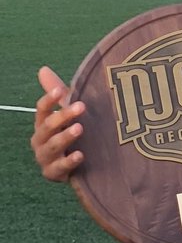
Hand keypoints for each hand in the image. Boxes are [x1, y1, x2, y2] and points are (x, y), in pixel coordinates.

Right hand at [31, 66, 84, 181]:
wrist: (81, 168)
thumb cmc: (73, 137)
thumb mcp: (68, 115)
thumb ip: (59, 95)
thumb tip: (42, 69)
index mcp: (43, 124)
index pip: (41, 109)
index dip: (49, 99)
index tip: (61, 90)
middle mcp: (40, 140)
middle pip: (47, 126)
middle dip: (62, 116)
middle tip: (81, 106)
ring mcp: (45, 158)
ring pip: (52, 146)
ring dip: (65, 137)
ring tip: (80, 128)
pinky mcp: (53, 174)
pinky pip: (59, 168)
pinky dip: (69, 162)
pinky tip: (81, 155)